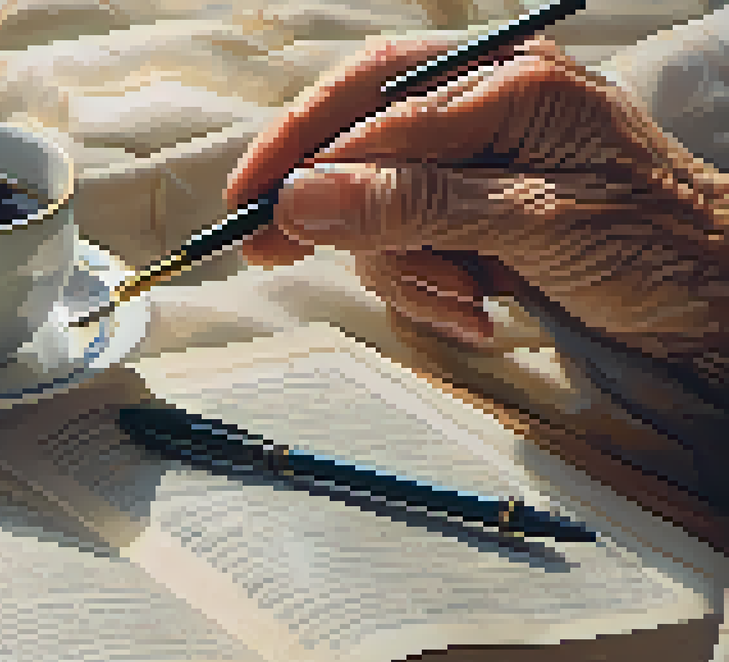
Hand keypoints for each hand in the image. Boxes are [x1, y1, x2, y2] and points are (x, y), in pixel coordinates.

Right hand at [225, 35, 728, 383]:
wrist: (719, 304)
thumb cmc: (656, 250)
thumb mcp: (531, 224)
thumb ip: (413, 205)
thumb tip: (302, 199)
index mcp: (505, 80)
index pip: (370, 106)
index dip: (298, 157)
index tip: (251, 213)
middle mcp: (484, 106)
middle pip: (358, 143)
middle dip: (332, 210)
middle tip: (273, 255)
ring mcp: (476, 160)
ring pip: (377, 206)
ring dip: (404, 268)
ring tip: (465, 305)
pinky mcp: (474, 209)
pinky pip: (407, 241)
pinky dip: (426, 285)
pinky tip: (474, 309)